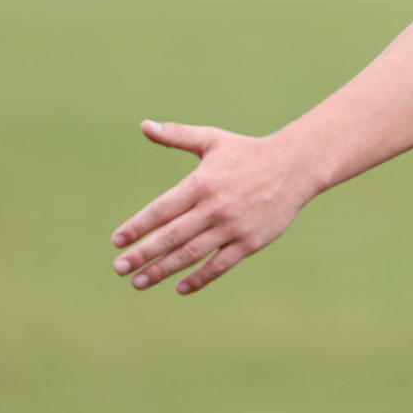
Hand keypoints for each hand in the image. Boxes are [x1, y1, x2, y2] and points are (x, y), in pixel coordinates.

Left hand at [110, 121, 314, 295]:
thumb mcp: (212, 140)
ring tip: (139, 281)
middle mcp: (214, 207)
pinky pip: (219, 265)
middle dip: (142, 254)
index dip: (137, 227)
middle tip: (119, 268)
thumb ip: (177, 135)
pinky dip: (199, 278)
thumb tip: (144, 125)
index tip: (117, 242)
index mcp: (202, 183)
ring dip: (162, 270)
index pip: (161, 210)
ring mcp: (232, 227)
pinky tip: (180, 287)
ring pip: (190, 254)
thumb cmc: (248, 152)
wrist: (295, 167)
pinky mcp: (250, 242)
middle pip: (170, 236)